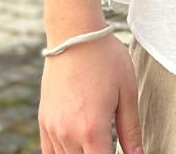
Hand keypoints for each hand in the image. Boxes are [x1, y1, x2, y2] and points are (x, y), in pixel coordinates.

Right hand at [38, 33, 144, 153]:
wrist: (75, 34)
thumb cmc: (105, 58)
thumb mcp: (127, 90)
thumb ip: (131, 129)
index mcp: (92, 129)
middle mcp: (68, 133)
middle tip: (111, 145)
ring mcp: (53, 128)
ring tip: (97, 143)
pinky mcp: (44, 121)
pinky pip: (49, 152)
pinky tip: (78, 147)